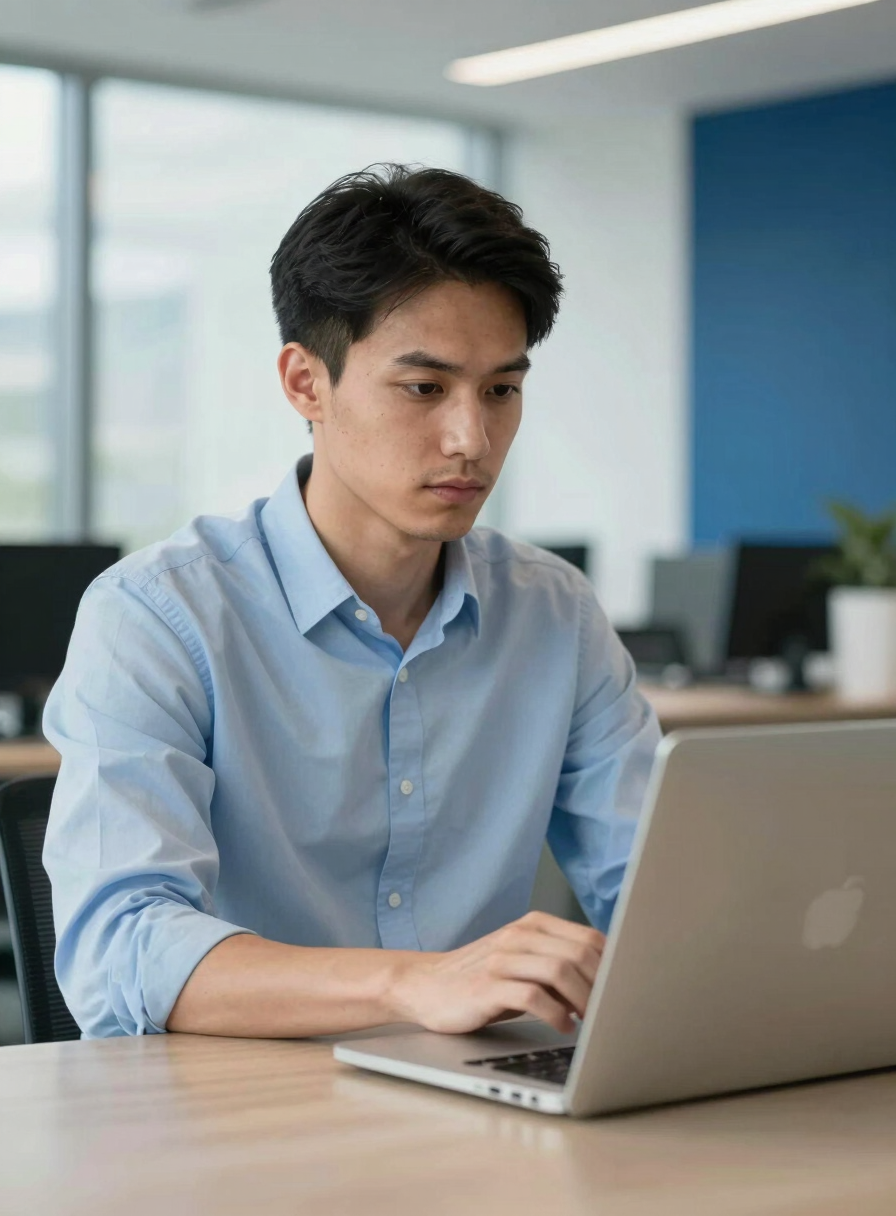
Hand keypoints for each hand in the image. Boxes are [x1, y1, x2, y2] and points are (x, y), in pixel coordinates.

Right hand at [390, 911, 605, 1035]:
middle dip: (603, 986)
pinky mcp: (487, 986)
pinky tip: (563, 1026)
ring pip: (559, 971)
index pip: (588, 938)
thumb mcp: (523, 962)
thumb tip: (610, 982)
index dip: (613, 967)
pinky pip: (532, 996)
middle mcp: (519, 935)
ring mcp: (502, 959)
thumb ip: (558, 964)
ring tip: (592, 1022)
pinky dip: (555, 1014)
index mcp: (533, 925)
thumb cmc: (484, 979)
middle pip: (579, 953)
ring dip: (583, 1000)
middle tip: (611, 1012)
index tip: (624, 992)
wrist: (427, 985)